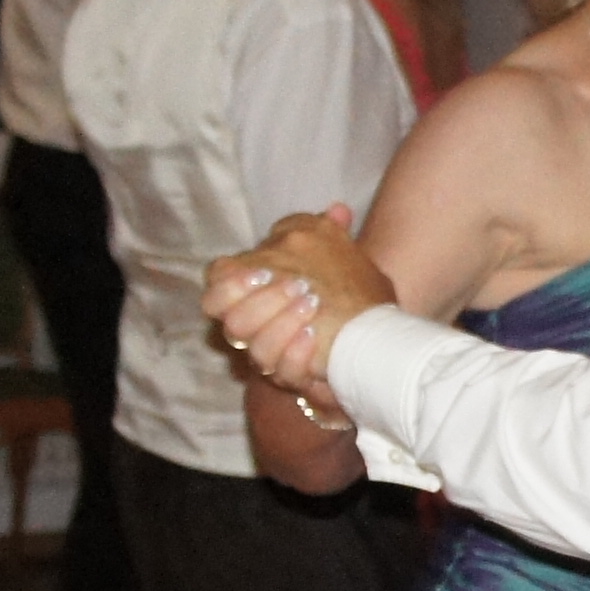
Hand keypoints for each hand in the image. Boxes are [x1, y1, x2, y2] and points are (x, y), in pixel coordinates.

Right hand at [205, 209, 394, 389]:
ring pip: (256, 351)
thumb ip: (330, 232)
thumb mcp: (340, 257)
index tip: (263, 269)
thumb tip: (339, 209)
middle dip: (258, 300)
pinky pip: (285, 374)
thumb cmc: (350, 296)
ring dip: (281, 323)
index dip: (229, 281)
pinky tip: (315, 336)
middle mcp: (258, 330)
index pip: (217, 287)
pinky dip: (296, 353)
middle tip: (296, 285)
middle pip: (230, 322)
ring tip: (312, 304)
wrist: (372, 342)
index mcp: (258, 295)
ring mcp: (274, 358)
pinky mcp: (296, 381)